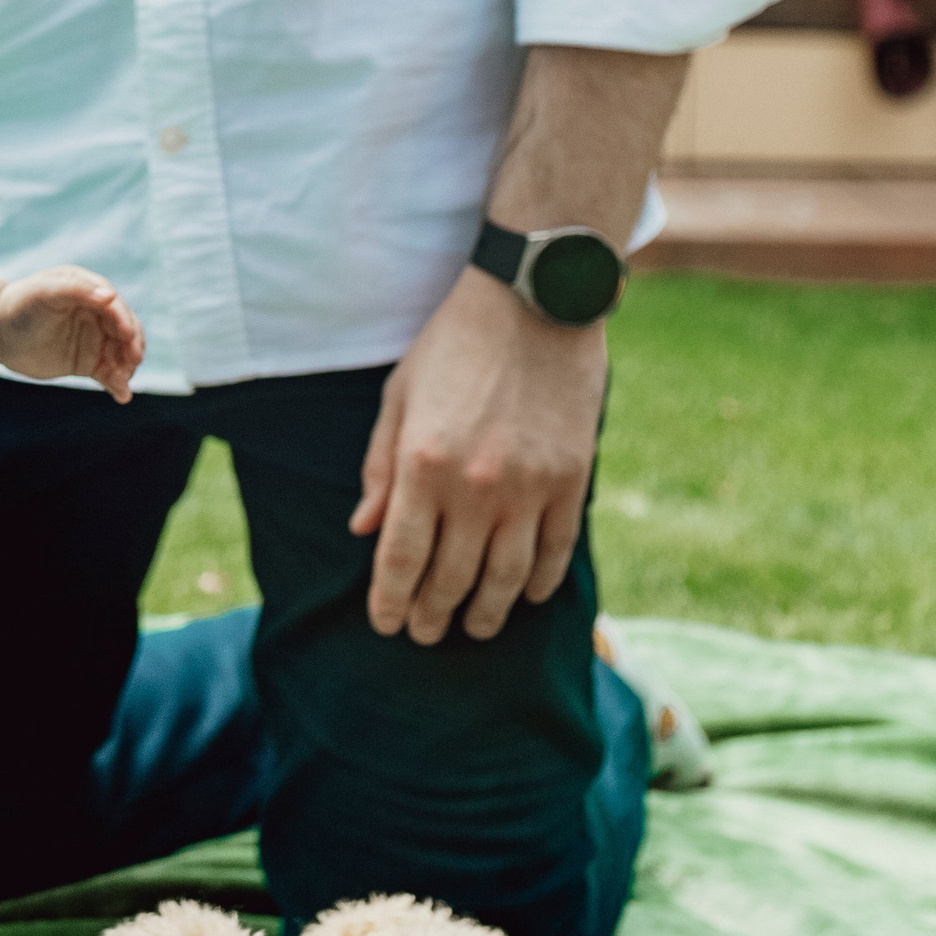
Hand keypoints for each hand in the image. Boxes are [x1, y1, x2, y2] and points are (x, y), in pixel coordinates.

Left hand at [0, 268, 143, 400]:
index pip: (115, 306)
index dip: (125, 320)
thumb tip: (110, 295)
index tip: (127, 336)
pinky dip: (117, 384)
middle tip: (133, 361)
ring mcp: (94, 339)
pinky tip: (122, 395)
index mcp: (89, 290)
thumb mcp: (43, 292)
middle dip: (132, 345)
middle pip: (126, 330)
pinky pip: (109, 373)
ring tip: (121, 382)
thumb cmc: (18, 306)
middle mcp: (97, 314)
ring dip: (126, 367)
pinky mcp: (87, 362)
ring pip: (121, 354)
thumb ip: (75, 290)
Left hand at [350, 269, 604, 643]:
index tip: (386, 624)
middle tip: (424, 634)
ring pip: (507, 578)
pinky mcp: (572, 480)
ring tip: (472, 627)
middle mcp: (475, 486)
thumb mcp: (399, 396)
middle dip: (432, 615)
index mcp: (423, 464)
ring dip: (486, 612)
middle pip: (451, 577)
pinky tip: (528, 597)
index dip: (391, 601)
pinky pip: (557, 551)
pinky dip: (541, 583)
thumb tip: (364, 530)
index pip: (401, 558)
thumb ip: (380, 468)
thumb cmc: (453, 343)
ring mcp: (530, 487)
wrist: (533, 301)